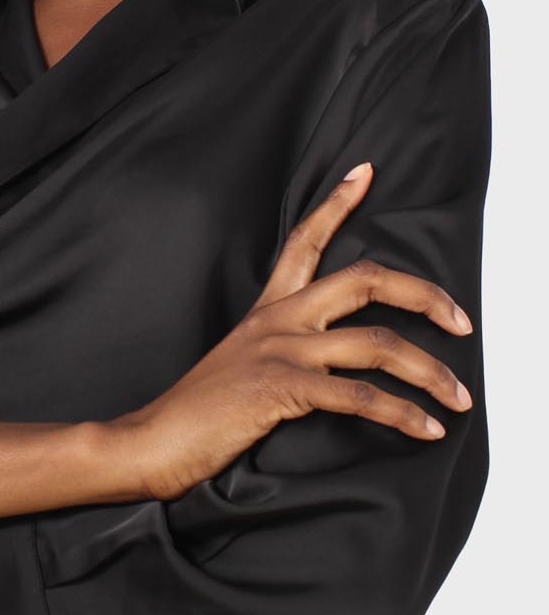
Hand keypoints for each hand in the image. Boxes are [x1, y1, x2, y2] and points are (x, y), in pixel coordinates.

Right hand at [116, 161, 476, 502]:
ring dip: (429, 372)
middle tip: (461, 320)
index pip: (304, 242)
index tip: (365, 173)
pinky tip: (425, 428)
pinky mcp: (280, 388)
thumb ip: (283, 353)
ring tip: (459, 397)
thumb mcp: (242, 365)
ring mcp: (280, 351)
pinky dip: (402, 413)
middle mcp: (277, 320)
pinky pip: (358, 395)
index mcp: (267, 310)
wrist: (152, 441)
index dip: (336, 204)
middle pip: (366, 281)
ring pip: (377, 342)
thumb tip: (328, 366)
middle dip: (425, 296)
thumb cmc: (198, 413)